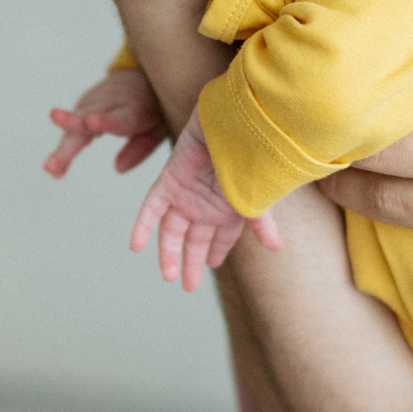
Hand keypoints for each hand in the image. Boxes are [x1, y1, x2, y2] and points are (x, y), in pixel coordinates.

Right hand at [44, 68, 167, 176]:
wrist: (140, 78)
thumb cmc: (153, 110)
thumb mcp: (158, 129)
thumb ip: (141, 149)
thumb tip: (118, 169)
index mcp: (133, 111)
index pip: (119, 117)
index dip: (105, 121)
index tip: (90, 122)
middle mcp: (109, 104)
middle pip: (87, 117)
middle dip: (70, 128)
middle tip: (59, 144)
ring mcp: (93, 102)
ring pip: (74, 125)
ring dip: (63, 147)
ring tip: (50, 168)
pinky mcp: (83, 105)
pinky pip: (72, 128)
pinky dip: (64, 147)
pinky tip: (56, 168)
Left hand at [132, 116, 284, 291]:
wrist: (233, 125)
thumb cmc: (249, 158)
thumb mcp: (255, 195)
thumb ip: (260, 223)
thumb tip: (276, 248)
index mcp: (227, 207)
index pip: (220, 237)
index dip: (216, 251)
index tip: (212, 265)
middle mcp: (204, 203)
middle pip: (194, 239)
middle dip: (191, 262)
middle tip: (188, 286)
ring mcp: (184, 194)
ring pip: (171, 230)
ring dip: (168, 253)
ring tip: (168, 276)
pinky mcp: (167, 183)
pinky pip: (150, 209)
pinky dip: (143, 227)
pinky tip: (136, 247)